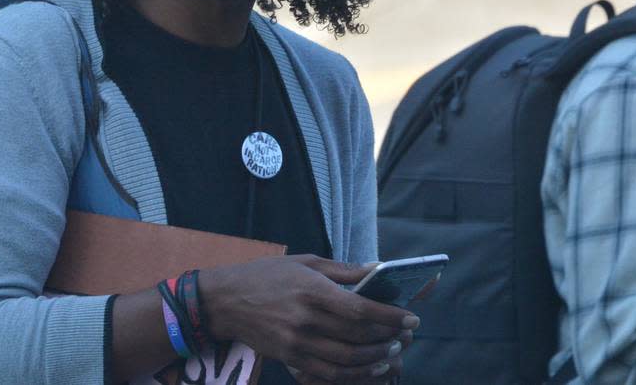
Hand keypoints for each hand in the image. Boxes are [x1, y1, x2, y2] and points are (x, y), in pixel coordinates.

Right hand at [199, 255, 418, 382]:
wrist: (224, 301)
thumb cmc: (266, 275)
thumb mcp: (304, 261)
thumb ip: (343, 269)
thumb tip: (378, 268)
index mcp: (312, 290)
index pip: (361, 309)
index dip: (390, 317)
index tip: (411, 318)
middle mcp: (306, 319)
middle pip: (359, 336)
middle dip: (389, 337)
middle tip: (406, 335)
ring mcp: (298, 343)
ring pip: (348, 360)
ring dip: (377, 358)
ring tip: (392, 351)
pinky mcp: (291, 359)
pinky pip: (330, 374)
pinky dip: (355, 374)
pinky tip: (370, 367)